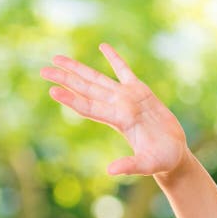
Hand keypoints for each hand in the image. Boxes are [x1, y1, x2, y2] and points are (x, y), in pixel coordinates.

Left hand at [40, 43, 187, 175]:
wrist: (172, 155)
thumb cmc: (161, 160)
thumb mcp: (146, 164)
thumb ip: (129, 166)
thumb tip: (111, 171)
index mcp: (118, 120)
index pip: (88, 107)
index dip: (70, 99)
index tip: (52, 90)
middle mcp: (117, 107)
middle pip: (85, 89)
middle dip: (65, 79)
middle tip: (44, 70)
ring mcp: (127, 98)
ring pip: (97, 78)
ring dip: (78, 68)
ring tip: (58, 59)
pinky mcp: (140, 91)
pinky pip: (124, 70)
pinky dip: (114, 58)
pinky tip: (102, 46)